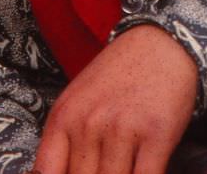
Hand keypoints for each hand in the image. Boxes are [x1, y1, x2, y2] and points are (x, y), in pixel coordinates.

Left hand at [33, 24, 197, 173]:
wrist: (160, 44)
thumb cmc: (118, 75)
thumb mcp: (79, 100)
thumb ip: (66, 141)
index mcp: (64, 116)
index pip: (46, 173)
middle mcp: (88, 123)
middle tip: (101, 168)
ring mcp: (122, 129)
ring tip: (123, 168)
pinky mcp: (157, 135)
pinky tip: (141, 170)